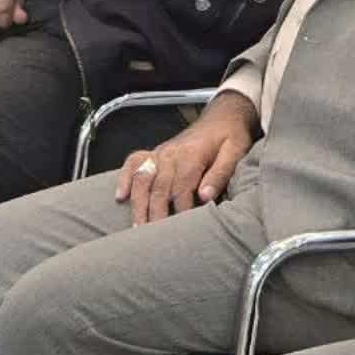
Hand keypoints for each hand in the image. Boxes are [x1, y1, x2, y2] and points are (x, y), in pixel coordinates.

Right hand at [116, 91, 257, 224]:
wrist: (223, 114)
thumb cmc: (231, 135)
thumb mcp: (234, 151)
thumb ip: (220, 173)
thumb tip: (205, 196)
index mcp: (191, 156)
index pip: (181, 190)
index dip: (181, 213)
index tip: (183, 233)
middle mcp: (171, 154)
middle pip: (158, 189)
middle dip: (154, 215)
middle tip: (152, 239)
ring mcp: (161, 152)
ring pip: (142, 179)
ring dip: (137, 203)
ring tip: (136, 227)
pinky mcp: (156, 152)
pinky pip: (134, 162)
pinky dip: (125, 177)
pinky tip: (120, 196)